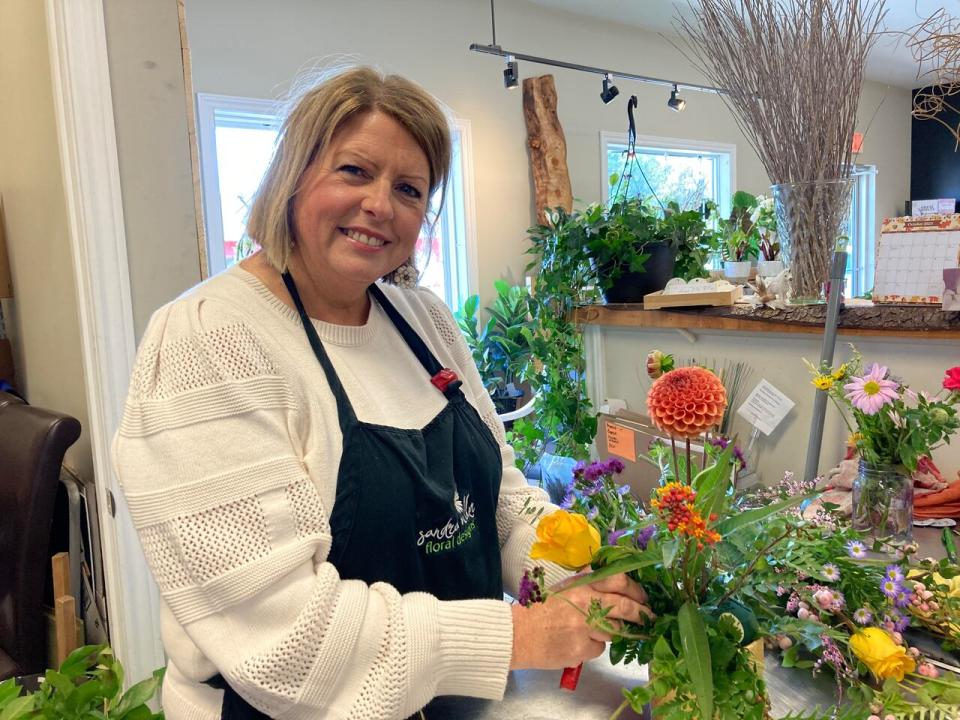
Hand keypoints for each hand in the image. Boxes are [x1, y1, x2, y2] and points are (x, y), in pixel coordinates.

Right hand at [509, 573, 652, 669]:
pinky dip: (593, 647)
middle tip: (649, 618)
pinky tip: (578, 643)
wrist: (517, 634)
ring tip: (598, 630)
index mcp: (581, 584)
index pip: (618, 580)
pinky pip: (599, 649)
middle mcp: (586, 603)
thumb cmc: (539, 609)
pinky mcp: (582, 649)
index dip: (636, 590)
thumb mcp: (563, 587)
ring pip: (615, 631)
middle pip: (625, 608)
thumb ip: (586, 581)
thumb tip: (608, 572)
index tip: (643, 597)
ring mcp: (585, 627)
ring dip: (613, 631)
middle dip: (642, 614)